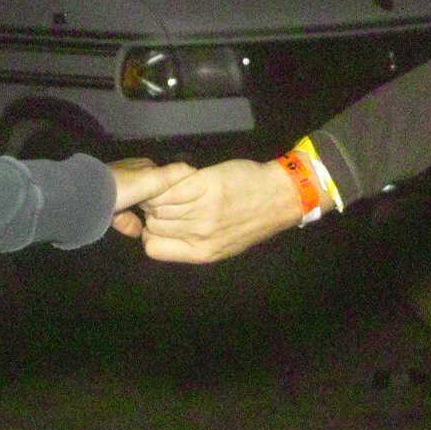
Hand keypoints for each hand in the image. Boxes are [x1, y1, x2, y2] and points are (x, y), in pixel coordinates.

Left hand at [107, 158, 192, 236]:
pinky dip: (129, 225)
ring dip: (144, 217)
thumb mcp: (151, 180)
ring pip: (136, 206)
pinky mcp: (105, 208)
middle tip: (170, 220)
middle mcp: (129, 177)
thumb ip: (172, 176)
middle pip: (150, 193)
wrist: (86, 198)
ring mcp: (115, 193)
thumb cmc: (122, 186)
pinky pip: (122, 218)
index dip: (174, 189)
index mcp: (141, 167)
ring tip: (155, 229)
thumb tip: (194, 169)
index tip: (184, 202)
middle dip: (158, 205)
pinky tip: (138, 234)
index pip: (164, 176)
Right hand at [132, 158, 307, 262]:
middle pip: (153, 223)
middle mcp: (198, 234)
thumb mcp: (223, 245)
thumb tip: (164, 232)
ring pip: (157, 203)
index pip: (152, 248)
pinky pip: (169, 185)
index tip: (158, 222)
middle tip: (165, 199)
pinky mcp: (205, 185)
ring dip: (158, 193)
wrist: (280, 196)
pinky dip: (168, 179)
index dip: (150, 233)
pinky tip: (178, 176)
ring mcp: (201, 210)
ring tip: (170, 187)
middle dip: (153, 211)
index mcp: (202, 252)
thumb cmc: (253, 220)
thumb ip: (194, 242)